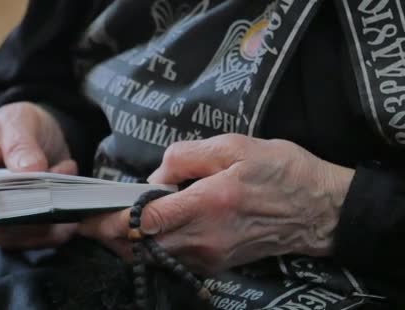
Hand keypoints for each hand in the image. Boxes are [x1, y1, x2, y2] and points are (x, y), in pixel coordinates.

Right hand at [0, 102, 77, 248]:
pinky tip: (72, 213)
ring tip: (67, 188)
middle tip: (53, 186)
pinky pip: (34, 241)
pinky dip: (56, 229)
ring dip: (44, 216)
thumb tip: (29, 170)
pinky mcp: (13, 233)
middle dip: (24, 206)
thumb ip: (20, 141)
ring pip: (11, 234)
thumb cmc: (21, 126)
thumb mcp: (20, 119)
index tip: (21, 180)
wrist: (42, 140)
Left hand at [79, 134, 354, 272]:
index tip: (90, 214)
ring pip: (155, 255)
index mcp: (207, 204)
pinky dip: (154, 245)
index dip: (112, 219)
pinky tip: (149, 228)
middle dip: (112, 235)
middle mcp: (205, 238)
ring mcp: (211, 255)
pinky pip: (174, 258)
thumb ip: (185, 157)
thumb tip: (155, 178)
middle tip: (92, 220)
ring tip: (114, 220)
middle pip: (142, 246)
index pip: (144, 221)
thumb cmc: (280, 171)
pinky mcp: (217, 263)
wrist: (319, 210)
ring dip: (130, 241)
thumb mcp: (233, 146)